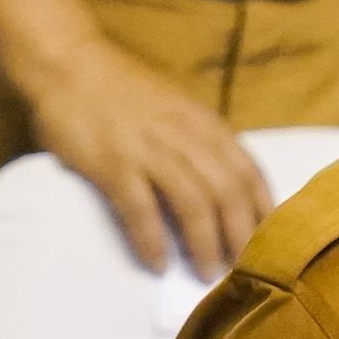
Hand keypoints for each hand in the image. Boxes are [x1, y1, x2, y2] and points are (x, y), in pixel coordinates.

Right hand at [23, 35, 271, 271]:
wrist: (69, 63)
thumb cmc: (121, 87)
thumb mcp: (175, 105)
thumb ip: (199, 137)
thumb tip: (221, 180)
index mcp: (203, 121)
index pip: (248, 170)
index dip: (262, 208)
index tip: (269, 239)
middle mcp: (184, 136)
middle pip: (227, 193)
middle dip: (238, 236)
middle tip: (240, 269)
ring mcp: (149, 150)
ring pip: (192, 205)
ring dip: (203, 245)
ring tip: (205, 275)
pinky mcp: (114, 164)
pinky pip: (141, 210)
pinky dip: (152, 240)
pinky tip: (158, 264)